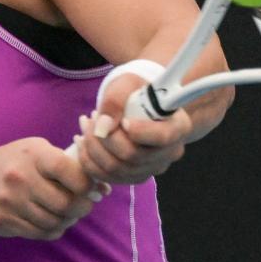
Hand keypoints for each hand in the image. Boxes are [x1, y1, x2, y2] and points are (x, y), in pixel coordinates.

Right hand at [0, 137, 102, 240]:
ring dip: (68, 220)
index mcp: (32, 154)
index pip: (68, 170)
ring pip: (54, 221)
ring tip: (68, 213)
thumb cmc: (15, 163)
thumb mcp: (36, 152)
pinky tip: (53, 220)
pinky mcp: (4, 220)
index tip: (90, 188)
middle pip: (65, 203)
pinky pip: (41, 233)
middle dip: (82, 207)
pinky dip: (53, 230)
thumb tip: (104, 188)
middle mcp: (19, 177)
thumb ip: (68, 165)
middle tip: (84, 205)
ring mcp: (10, 201)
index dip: (86, 183)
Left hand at [73, 72, 191, 183]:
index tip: (123, 120)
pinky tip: (82, 141)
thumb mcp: (126, 84)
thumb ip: (116, 100)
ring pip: (117, 169)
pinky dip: (89, 160)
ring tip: (86, 125)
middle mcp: (170, 153)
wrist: (136, 103)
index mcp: (178, 127)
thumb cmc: (135, 89)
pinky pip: (107, 177)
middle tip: (93, 116)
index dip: (139, 131)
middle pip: (133, 156)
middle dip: (105, 137)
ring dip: (93, 147)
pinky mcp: (134, 177)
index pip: (162, 137)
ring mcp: (152, 168)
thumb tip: (103, 127)